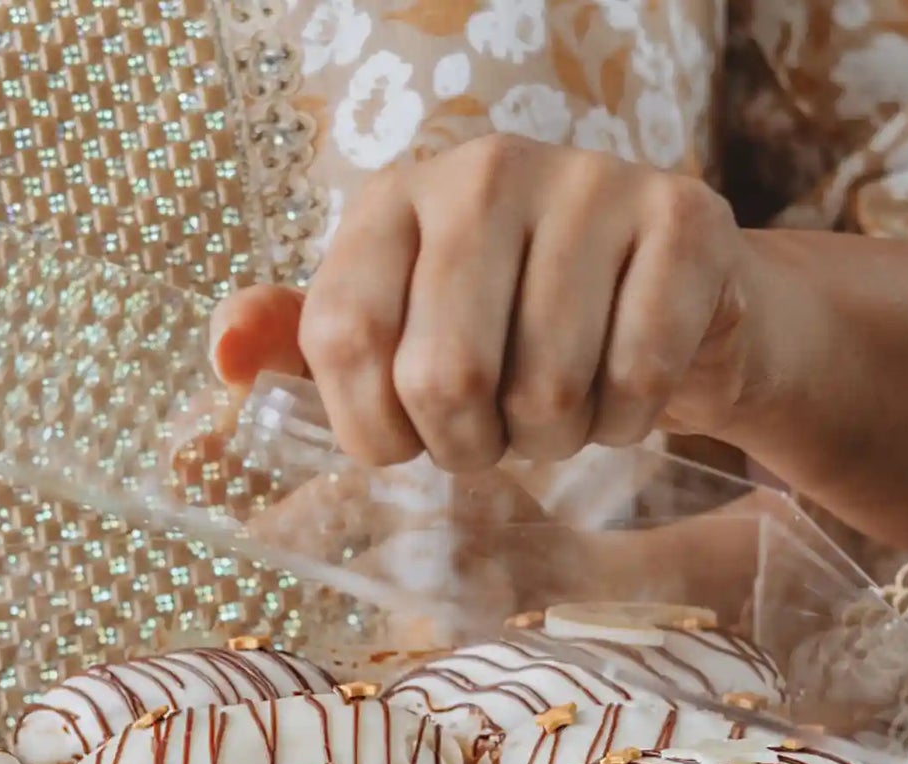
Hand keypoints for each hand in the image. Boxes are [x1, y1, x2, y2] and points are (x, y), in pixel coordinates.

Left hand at [213, 134, 758, 473]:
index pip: (343, 340)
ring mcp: (590, 182)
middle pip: (445, 376)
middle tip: (491, 438)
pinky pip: (635, 376)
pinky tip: (622, 398)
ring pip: (546, 388)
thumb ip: (301, 346)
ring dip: (552, 441)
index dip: (373, 432)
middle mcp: (482, 171)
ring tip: (557, 413)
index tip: (404, 444)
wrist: (660, 302)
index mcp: (392, 201)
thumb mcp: (393, 337)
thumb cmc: (507, 332)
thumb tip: (223, 352)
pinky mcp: (684, 218)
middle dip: (468, 448)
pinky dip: (625, 423)